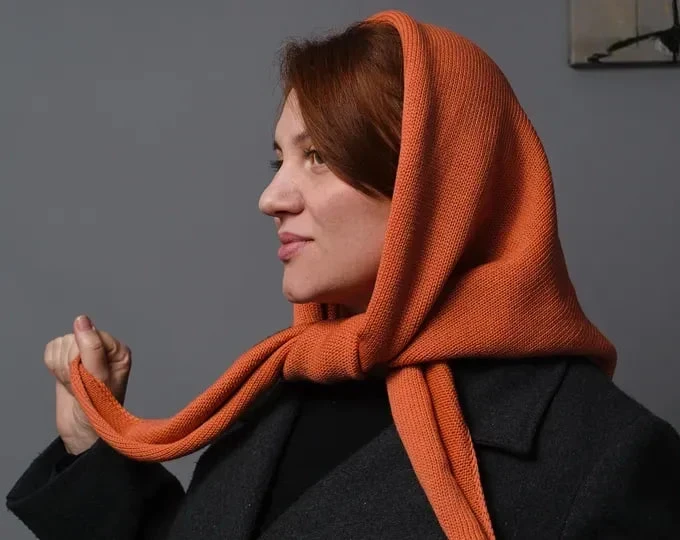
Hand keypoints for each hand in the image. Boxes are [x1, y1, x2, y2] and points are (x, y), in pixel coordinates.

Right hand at [44, 315, 131, 454]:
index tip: (87, 376)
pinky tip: (66, 380)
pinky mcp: (68, 359)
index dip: (82, 356)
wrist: (83, 432)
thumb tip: (82, 320)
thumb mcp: (97, 381)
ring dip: (61, 368)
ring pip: (61, 344)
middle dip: (70, 364)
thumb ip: (91, 349)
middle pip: (73, 338)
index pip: (91, 335)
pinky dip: (54, 368)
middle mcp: (103, 348)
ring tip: (74, 385)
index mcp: (118, 351)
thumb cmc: (99, 411)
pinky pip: (51, 350)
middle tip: (80, 384)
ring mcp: (85, 353)